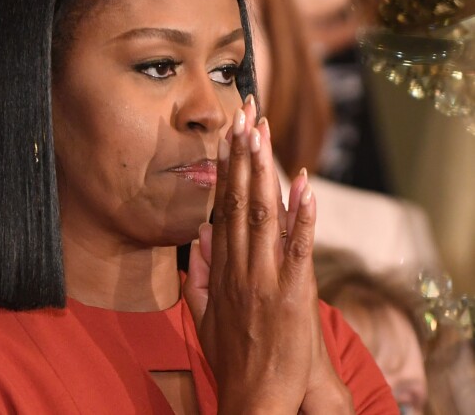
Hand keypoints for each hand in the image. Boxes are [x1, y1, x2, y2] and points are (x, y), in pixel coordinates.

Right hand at [184, 96, 351, 413]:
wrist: (255, 397)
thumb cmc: (232, 355)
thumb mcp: (203, 313)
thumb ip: (200, 271)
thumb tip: (200, 232)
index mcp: (222, 267)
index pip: (224, 207)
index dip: (227, 171)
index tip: (229, 139)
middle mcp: (242, 264)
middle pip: (242, 200)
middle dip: (244, 156)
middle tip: (246, 118)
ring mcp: (268, 275)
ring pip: (266, 213)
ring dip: (265, 171)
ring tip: (264, 135)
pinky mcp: (296, 291)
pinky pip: (299, 246)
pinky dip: (303, 214)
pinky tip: (304, 184)